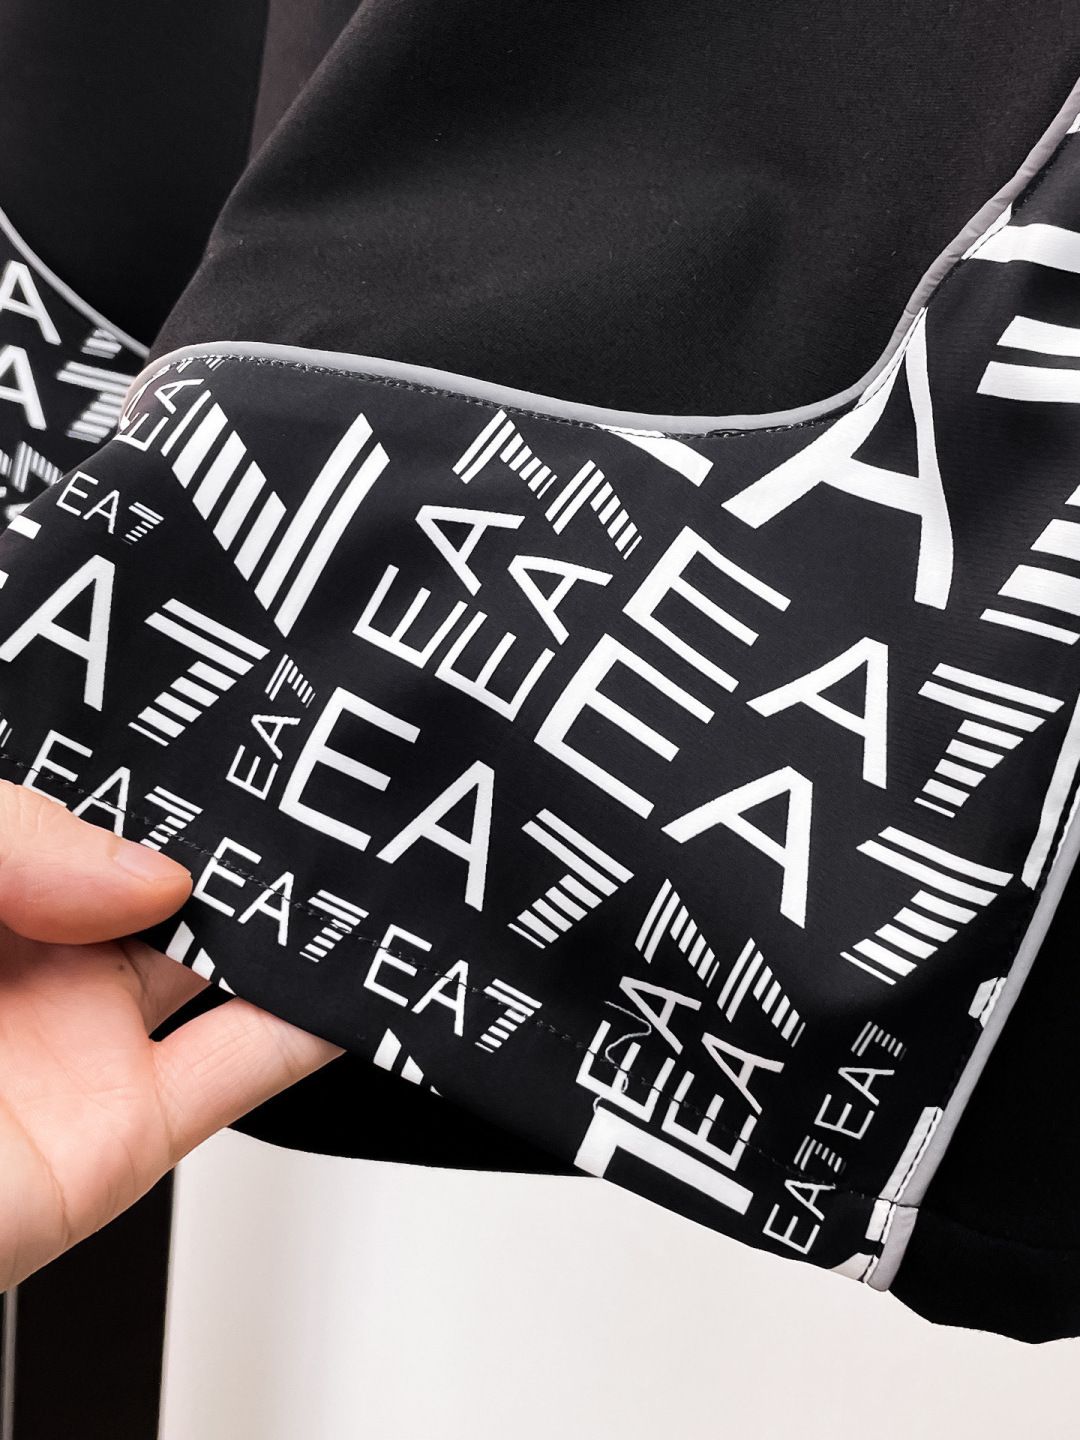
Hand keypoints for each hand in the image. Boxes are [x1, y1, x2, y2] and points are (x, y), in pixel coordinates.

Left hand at [0, 780, 340, 1287]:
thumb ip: (12, 834)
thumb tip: (152, 873)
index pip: (92, 795)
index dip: (158, 750)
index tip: (229, 699)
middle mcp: (31, 952)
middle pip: (170, 869)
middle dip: (243, 821)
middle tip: (314, 768)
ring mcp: (81, 1042)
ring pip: (226, 961)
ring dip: (298, 915)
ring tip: (366, 851)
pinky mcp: (124, 1135)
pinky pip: (248, 1069)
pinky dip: (323, 1027)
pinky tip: (365, 971)